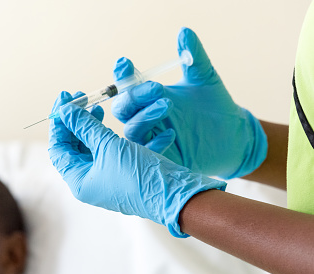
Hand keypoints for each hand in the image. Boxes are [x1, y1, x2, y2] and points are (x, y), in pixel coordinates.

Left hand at [48, 91, 225, 237]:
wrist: (175, 194)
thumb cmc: (140, 176)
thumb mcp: (109, 146)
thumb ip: (86, 126)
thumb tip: (65, 111)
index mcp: (79, 181)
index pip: (58, 148)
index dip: (59, 122)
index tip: (64, 99)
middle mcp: (89, 182)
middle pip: (72, 147)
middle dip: (74, 122)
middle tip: (79, 97)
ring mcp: (105, 177)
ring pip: (89, 147)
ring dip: (89, 125)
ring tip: (95, 106)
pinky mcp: (120, 172)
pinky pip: (105, 149)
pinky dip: (104, 133)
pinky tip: (108, 119)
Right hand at [111, 27, 266, 178]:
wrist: (235, 136)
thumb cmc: (215, 107)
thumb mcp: (205, 79)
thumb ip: (193, 57)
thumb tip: (185, 32)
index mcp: (149, 97)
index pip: (125, 86)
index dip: (122, 76)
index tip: (125, 64)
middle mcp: (146, 117)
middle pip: (122, 109)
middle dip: (133, 97)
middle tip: (156, 87)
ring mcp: (152, 138)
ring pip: (131, 130)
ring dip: (144, 117)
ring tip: (167, 105)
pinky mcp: (162, 158)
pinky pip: (148, 154)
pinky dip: (156, 143)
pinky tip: (172, 134)